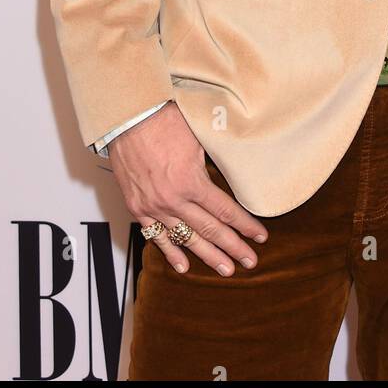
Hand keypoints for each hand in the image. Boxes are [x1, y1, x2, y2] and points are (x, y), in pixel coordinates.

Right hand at [109, 101, 268, 275]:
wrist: (127, 118)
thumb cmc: (164, 121)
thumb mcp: (199, 138)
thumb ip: (215, 161)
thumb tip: (237, 170)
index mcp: (191, 182)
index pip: (225, 211)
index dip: (245, 225)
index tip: (259, 236)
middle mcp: (172, 200)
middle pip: (209, 230)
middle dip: (232, 247)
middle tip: (250, 261)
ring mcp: (153, 206)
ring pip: (185, 238)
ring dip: (207, 255)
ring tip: (225, 269)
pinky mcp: (137, 207)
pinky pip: (155, 236)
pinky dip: (170, 252)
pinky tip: (183, 265)